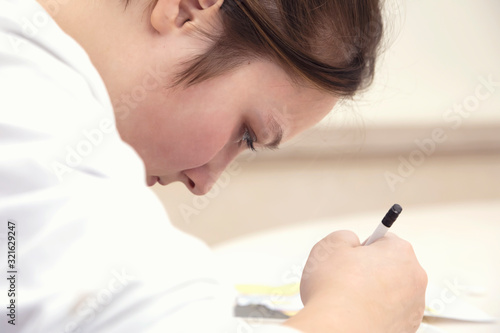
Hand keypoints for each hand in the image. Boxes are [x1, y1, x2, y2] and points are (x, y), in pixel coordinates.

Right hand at [284, 230, 426, 332]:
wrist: (337, 331)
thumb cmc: (334, 290)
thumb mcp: (330, 245)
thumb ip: (345, 236)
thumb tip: (351, 242)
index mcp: (400, 252)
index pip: (383, 241)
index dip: (362, 249)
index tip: (350, 258)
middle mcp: (414, 279)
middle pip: (390, 266)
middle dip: (370, 270)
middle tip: (345, 279)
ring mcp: (414, 307)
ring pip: (391, 292)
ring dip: (374, 293)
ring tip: (349, 300)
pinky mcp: (407, 329)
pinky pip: (390, 314)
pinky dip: (376, 313)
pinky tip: (357, 315)